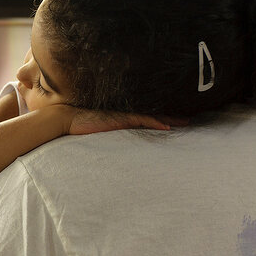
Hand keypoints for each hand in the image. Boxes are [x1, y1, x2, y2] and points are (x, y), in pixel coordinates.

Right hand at [53, 104, 183, 135]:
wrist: (65, 117)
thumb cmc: (76, 125)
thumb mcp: (94, 128)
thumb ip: (104, 131)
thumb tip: (106, 141)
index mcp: (120, 116)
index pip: (146, 116)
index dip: (162, 117)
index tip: (175, 121)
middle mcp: (125, 113)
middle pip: (154, 114)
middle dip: (173, 117)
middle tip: (190, 120)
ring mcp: (123, 115)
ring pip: (152, 116)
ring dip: (170, 120)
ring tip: (186, 122)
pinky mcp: (120, 118)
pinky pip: (142, 120)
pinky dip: (155, 123)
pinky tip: (167, 128)